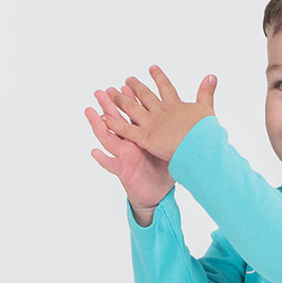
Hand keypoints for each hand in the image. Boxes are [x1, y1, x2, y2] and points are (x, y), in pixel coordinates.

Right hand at [85, 86, 175, 221]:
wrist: (158, 197)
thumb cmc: (162, 174)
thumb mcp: (170, 151)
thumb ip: (176, 134)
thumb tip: (190, 119)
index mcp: (141, 138)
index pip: (134, 116)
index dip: (130, 101)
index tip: (126, 85)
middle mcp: (130, 145)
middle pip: (118, 122)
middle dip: (110, 106)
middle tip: (102, 91)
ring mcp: (125, 158)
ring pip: (109, 139)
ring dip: (98, 126)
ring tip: (90, 112)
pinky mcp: (124, 172)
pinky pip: (111, 166)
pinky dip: (103, 160)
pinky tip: (95, 152)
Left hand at [104, 66, 216, 166]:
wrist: (199, 146)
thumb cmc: (205, 132)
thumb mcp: (207, 109)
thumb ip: (206, 92)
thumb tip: (212, 76)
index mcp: (175, 105)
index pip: (165, 88)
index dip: (159, 77)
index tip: (152, 68)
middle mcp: (160, 111)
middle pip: (144, 95)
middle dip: (135, 86)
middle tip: (128, 79)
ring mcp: (151, 123)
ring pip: (131, 108)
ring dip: (119, 100)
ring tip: (109, 92)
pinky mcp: (145, 137)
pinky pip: (125, 129)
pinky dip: (114, 123)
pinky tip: (103, 117)